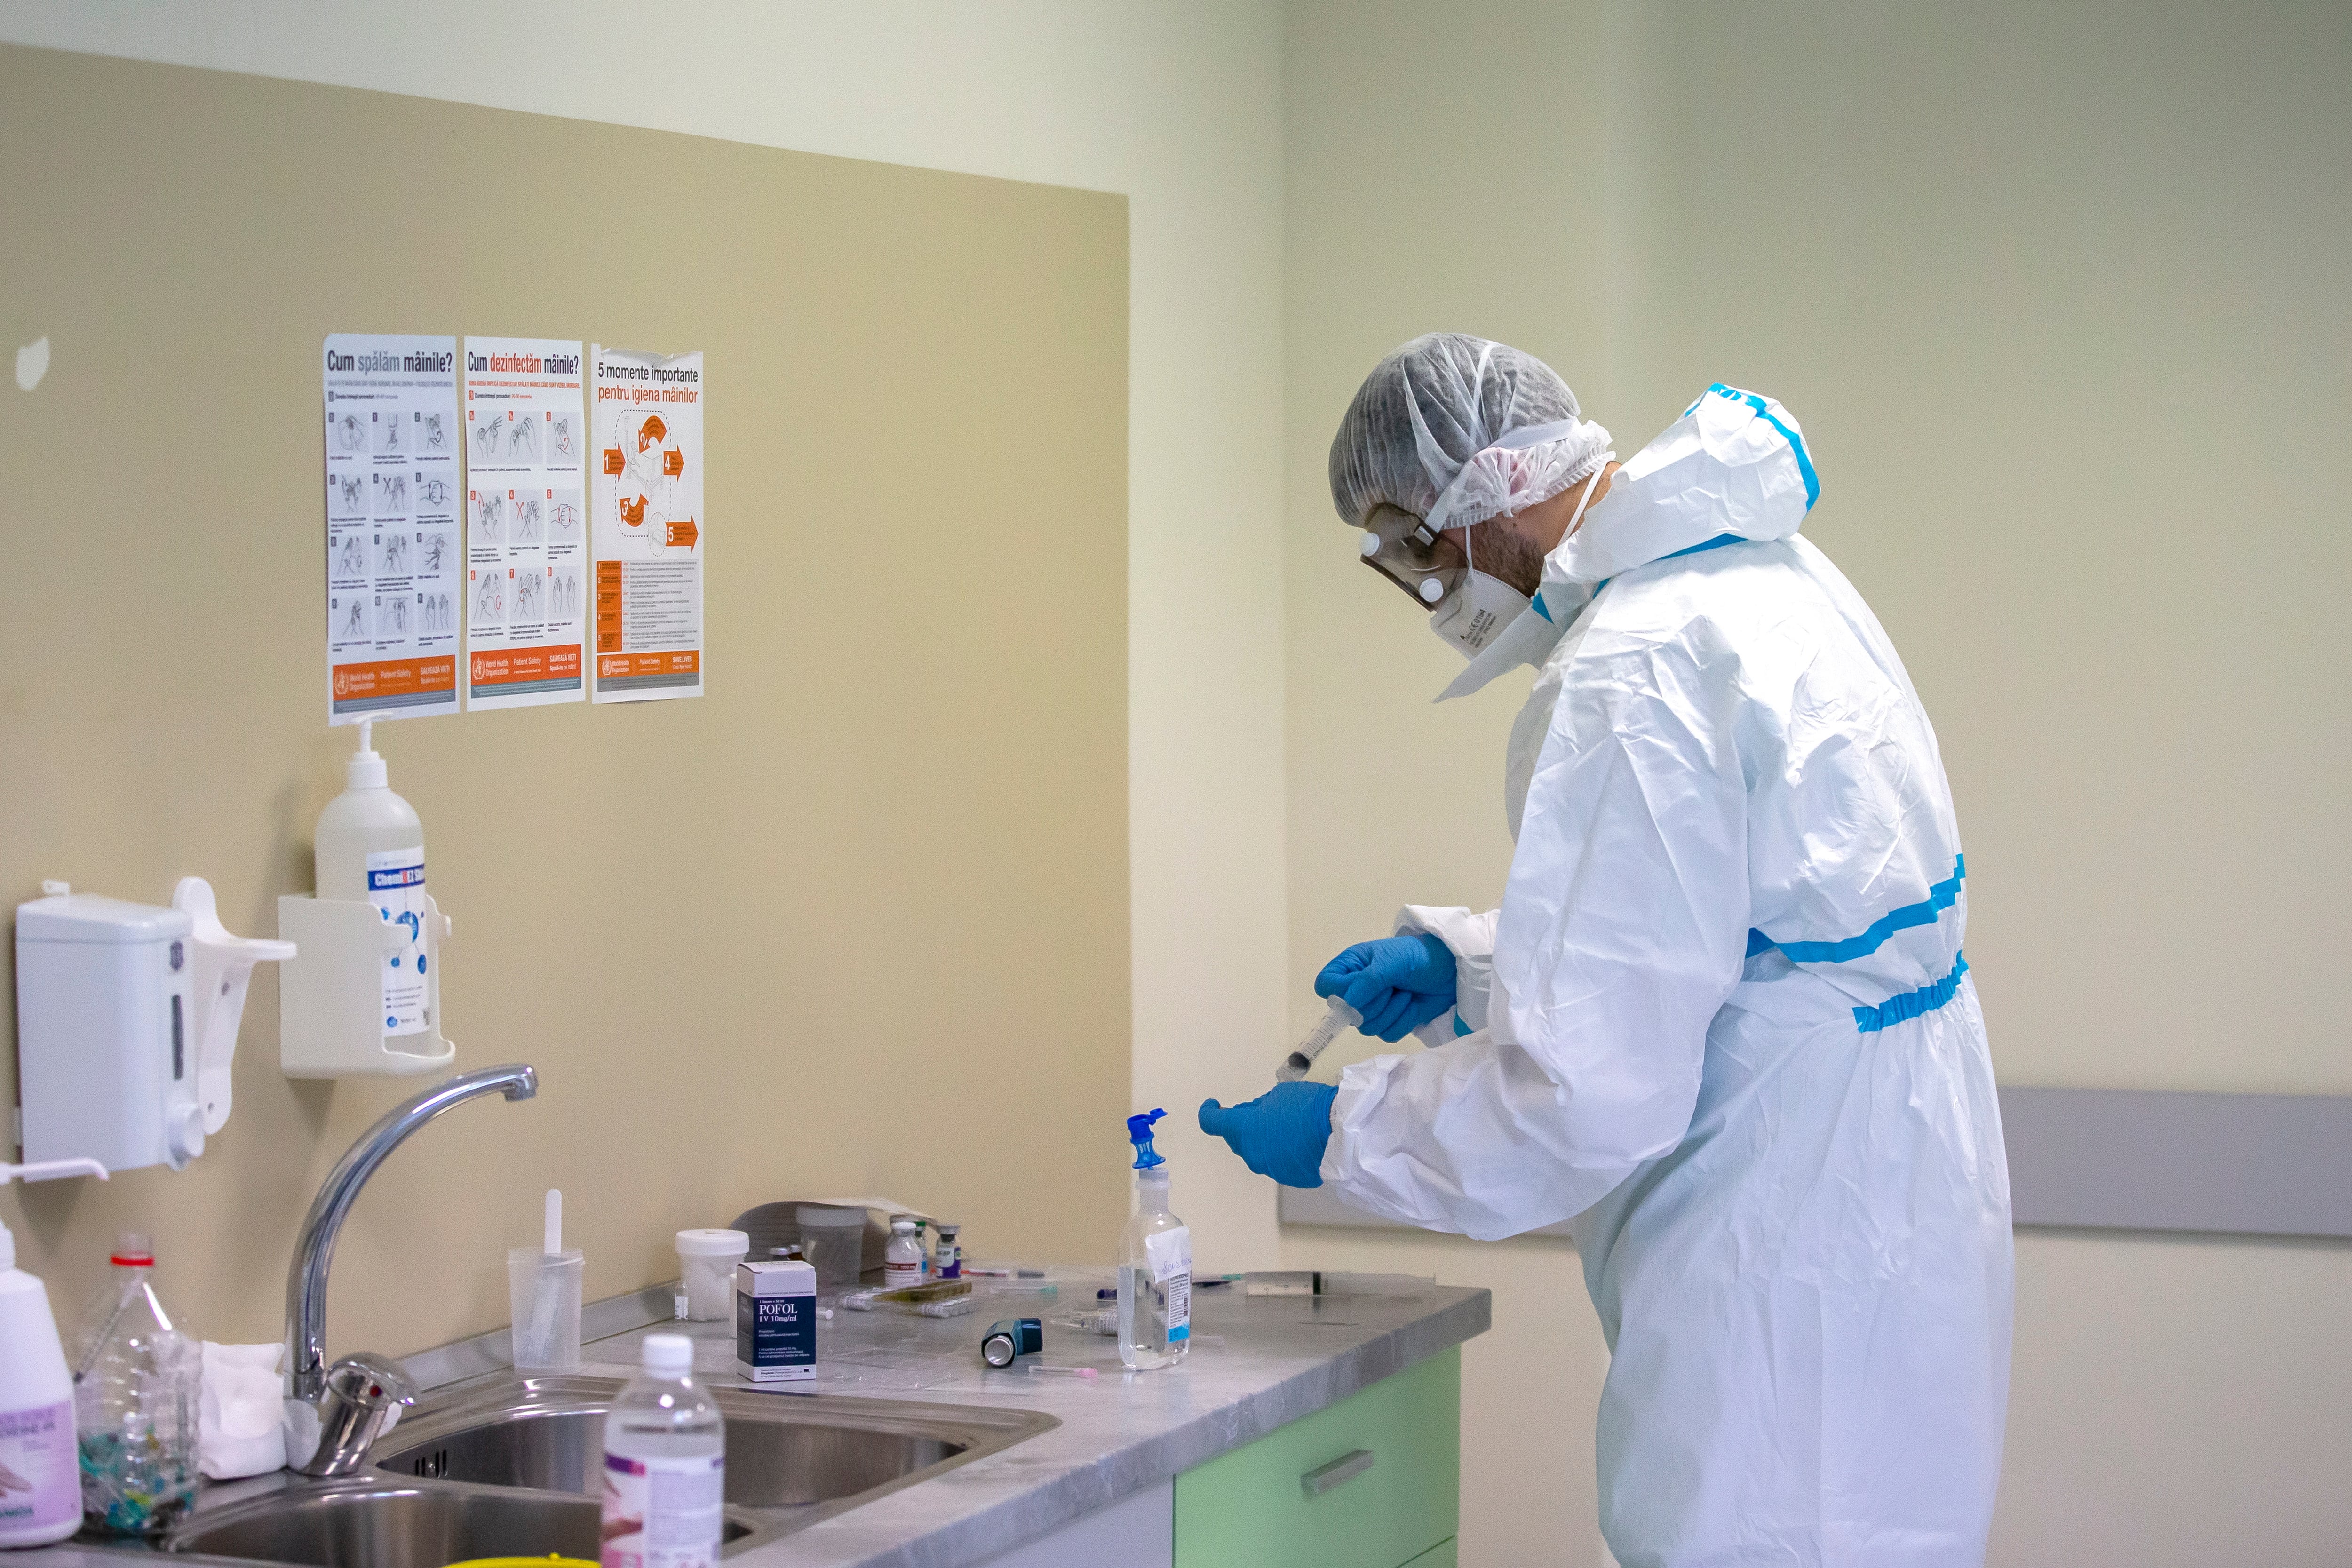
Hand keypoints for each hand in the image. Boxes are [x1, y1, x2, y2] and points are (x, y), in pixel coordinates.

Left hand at [1198, 1084, 1337, 1188]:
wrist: (1342, 1134)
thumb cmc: (1309, 1108)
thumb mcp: (1280, 1095)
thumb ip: (1261, 1107)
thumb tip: (1258, 1115)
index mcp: (1245, 1129)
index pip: (1212, 1123)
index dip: (1209, 1113)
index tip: (1213, 1106)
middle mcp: (1252, 1154)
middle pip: (1236, 1139)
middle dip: (1242, 1126)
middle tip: (1259, 1112)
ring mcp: (1271, 1169)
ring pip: (1258, 1152)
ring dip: (1263, 1140)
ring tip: (1286, 1126)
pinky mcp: (1289, 1178)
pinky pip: (1277, 1162)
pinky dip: (1280, 1152)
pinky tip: (1299, 1141)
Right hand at [1314, 934, 1456, 1041]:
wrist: (1452, 970)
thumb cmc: (1420, 956)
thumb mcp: (1394, 960)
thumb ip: (1370, 979)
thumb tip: (1350, 1001)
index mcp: (1352, 966)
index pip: (1325, 985)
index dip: (1338, 992)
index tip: (1358, 990)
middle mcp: (1358, 988)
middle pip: (1346, 1013)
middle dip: (1374, 1003)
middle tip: (1392, 987)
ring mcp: (1374, 1007)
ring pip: (1367, 1027)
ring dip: (1390, 1012)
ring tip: (1405, 994)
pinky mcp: (1391, 1022)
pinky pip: (1386, 1034)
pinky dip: (1402, 1022)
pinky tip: (1411, 1005)